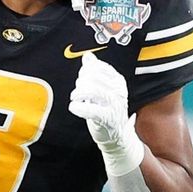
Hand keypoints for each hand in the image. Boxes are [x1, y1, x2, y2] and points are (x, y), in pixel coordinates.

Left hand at [68, 51, 144, 175]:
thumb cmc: (106, 109)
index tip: (82, 80)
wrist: (116, 135)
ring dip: (77, 94)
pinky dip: (78, 107)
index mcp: (117, 80)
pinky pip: (90, 109)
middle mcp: (118, 90)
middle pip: (91, 77)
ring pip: (90, 90)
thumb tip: (88, 56)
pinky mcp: (108, 117)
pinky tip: (74, 108)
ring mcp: (114, 104)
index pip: (96, 67)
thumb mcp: (102, 88)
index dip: (84, 72)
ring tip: (75, 99)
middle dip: (79, 83)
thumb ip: (94, 71)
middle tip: (78, 93)